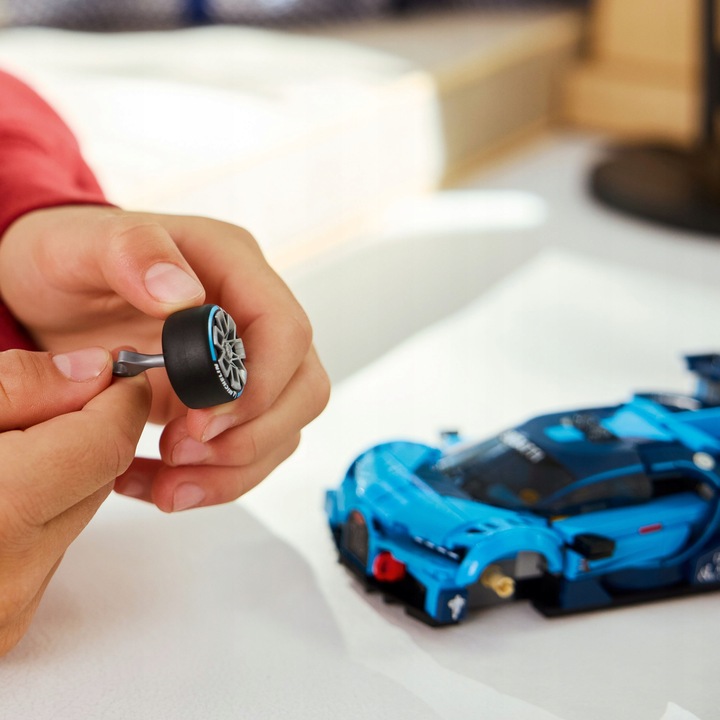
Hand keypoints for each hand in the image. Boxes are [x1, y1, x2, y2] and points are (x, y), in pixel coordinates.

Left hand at [0, 206, 329, 511]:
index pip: (285, 331)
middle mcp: (250, 316)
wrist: (50, 298)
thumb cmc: (67, 264)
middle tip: (183, 453)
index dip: (259, 384)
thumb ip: (131, 252)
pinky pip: (247, 451)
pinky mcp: (224, 401)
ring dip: (234, 468)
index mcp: (232, 266)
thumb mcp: (77, 243)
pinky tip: (157, 483)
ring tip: (168, 485)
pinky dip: (212, 480)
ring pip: (284, 428)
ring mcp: (243, 362)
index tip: (201, 419)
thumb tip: (183, 296)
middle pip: (303, 388)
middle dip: (252, 435)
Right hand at [0, 347, 149, 655]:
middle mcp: (9, 574)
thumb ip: (17, 388)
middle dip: (86, 431)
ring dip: (59, 473)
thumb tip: (90, 373)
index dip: (118, 401)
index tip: (116, 374)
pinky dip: (35, 513)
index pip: (105, 445)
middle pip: (97, 478)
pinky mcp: (4, 626)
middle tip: (50, 401)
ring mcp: (7, 609)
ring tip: (1, 452)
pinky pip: (48, 550)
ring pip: (76, 514)